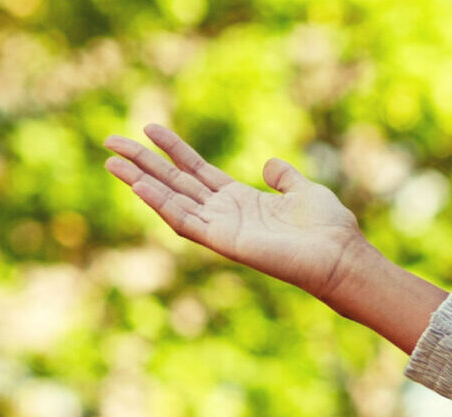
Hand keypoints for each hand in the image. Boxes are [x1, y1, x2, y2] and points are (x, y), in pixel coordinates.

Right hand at [101, 124, 367, 298]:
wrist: (341, 254)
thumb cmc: (329, 228)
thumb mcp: (304, 190)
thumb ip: (284, 177)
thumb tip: (269, 164)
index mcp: (240, 199)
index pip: (196, 170)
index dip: (173, 150)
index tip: (149, 128)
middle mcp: (225, 213)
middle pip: (175, 183)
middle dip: (143, 162)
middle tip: (110, 142)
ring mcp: (222, 228)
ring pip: (171, 201)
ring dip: (142, 182)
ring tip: (113, 163)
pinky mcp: (225, 242)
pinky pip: (186, 222)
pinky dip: (162, 204)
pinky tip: (140, 186)